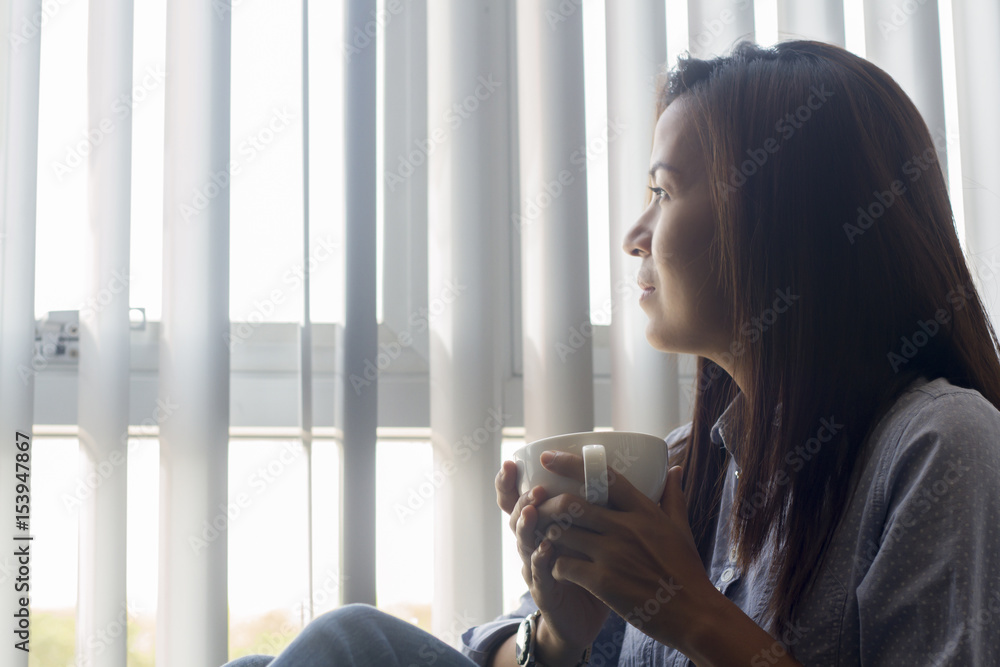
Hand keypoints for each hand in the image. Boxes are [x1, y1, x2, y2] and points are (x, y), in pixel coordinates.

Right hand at [495, 461, 609, 657]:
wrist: (584, 621)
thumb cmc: (588, 572)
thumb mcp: (591, 537)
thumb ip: (601, 508)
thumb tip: (631, 475)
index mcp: (544, 526)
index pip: (520, 498)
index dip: (511, 482)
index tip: (511, 462)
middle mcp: (534, 542)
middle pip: (517, 515)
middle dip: (522, 499)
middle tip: (536, 488)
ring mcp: (535, 567)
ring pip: (524, 541)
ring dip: (527, 525)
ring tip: (533, 510)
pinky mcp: (544, 591)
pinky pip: (539, 573)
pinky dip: (541, 560)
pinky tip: (546, 548)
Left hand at [531, 451, 719, 652]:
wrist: (694, 615)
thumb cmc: (687, 572)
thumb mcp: (681, 528)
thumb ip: (673, 496)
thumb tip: (676, 468)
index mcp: (643, 511)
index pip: (603, 477)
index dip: (570, 464)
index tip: (547, 457)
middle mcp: (626, 527)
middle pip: (571, 504)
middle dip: (546, 504)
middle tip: (535, 507)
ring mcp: (613, 554)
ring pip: (561, 533)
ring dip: (545, 535)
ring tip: (540, 537)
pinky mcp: (604, 582)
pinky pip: (564, 565)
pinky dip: (553, 565)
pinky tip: (555, 569)